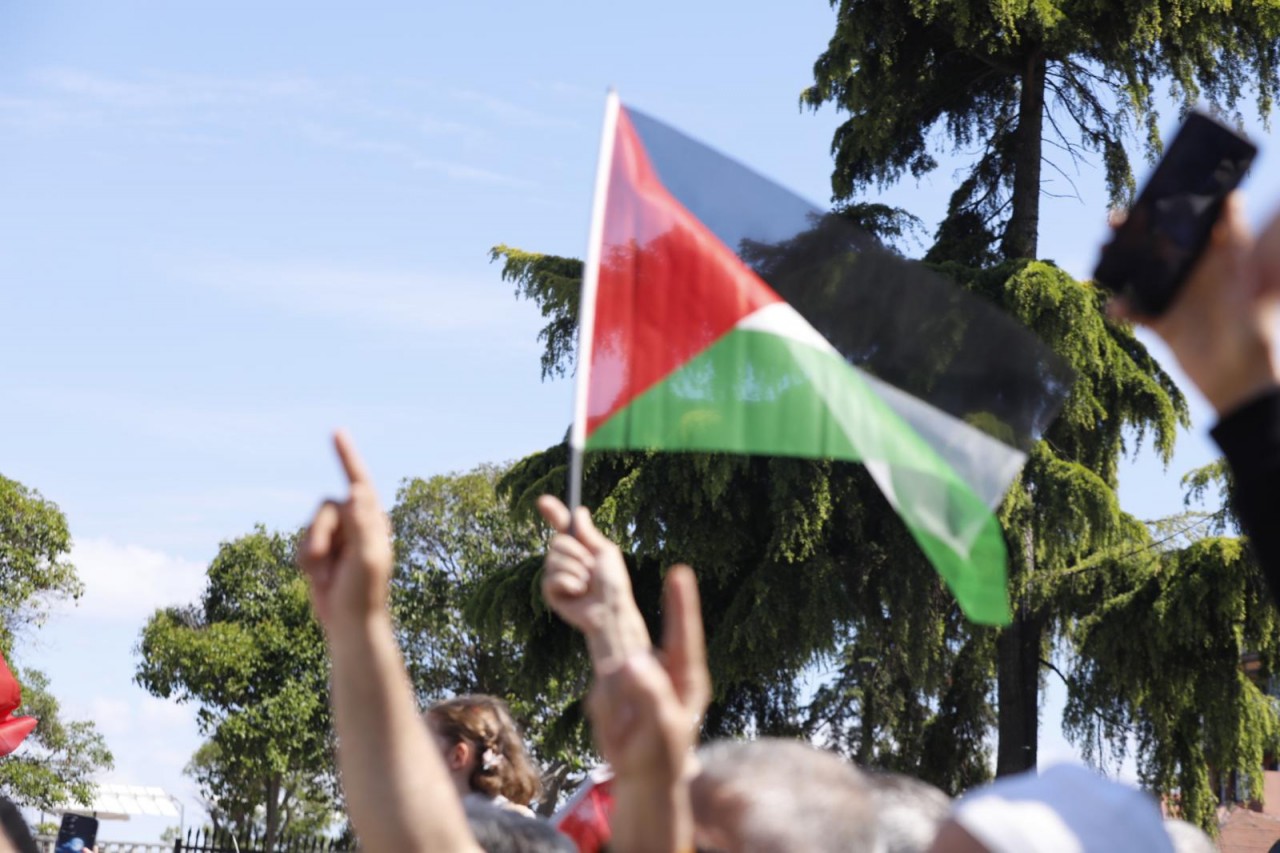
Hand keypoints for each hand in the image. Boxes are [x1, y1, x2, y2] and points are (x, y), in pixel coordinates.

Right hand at [299, 431, 393, 631]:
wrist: (350, 623)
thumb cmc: (364, 592)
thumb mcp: (367, 557)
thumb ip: (362, 523)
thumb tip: (357, 490)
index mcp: (373, 521)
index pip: (359, 482)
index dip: (346, 457)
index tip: (335, 432)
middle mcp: (356, 523)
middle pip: (325, 507)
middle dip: (320, 534)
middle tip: (330, 565)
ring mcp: (338, 537)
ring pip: (310, 525)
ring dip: (313, 552)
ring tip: (328, 576)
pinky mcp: (321, 550)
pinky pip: (300, 543)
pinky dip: (305, 561)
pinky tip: (321, 579)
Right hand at [537, 496, 650, 669]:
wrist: (610, 610)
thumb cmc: (613, 583)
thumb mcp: (605, 552)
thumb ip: (589, 533)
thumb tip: (579, 511)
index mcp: (580, 547)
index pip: (562, 526)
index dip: (553, 512)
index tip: (543, 500)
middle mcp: (566, 559)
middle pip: (556, 542)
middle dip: (576, 553)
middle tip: (591, 568)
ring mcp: (557, 575)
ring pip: (554, 560)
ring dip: (576, 571)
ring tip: (587, 584)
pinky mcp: (551, 592)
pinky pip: (552, 579)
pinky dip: (569, 584)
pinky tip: (578, 593)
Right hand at [586, 565, 709, 776]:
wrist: (643, 781)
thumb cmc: (663, 756)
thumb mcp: (663, 728)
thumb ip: (650, 695)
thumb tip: (630, 662)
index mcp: (685, 676)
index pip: (684, 634)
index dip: (680, 603)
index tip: (678, 571)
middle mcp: (660, 671)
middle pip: (642, 639)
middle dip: (630, 629)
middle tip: (623, 615)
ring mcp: (635, 681)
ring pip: (614, 672)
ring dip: (616, 703)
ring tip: (628, 731)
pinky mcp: (613, 693)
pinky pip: (600, 694)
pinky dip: (605, 716)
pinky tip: (618, 736)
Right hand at [1111, 193, 1279, 414]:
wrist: (1240, 382)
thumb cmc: (1256, 330)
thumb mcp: (1246, 281)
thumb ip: (1237, 243)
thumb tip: (1235, 199)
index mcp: (1216, 260)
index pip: (1190, 227)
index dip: (1170, 210)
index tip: (1147, 196)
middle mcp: (1194, 276)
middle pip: (1158, 248)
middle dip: (1134, 235)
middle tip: (1113, 223)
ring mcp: (1177, 299)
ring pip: (1141, 275)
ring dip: (1119, 266)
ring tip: (1103, 256)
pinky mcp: (1163, 324)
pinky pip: (1135, 312)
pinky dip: (1122, 308)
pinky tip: (1113, 306)